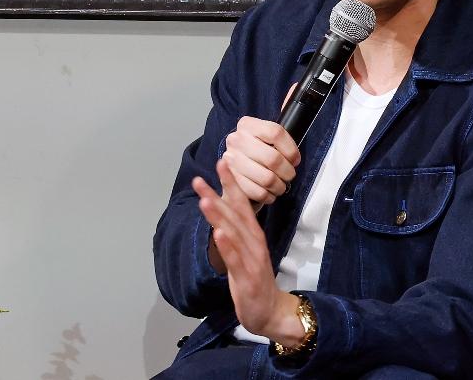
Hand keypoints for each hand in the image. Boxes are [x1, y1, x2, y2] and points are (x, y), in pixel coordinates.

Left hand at [193, 161, 305, 343]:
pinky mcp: (247, 277)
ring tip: (205, 200)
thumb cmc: (255, 278)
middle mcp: (253, 242)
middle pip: (235, 214)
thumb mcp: (246, 249)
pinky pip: (235, 259)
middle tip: (202, 176)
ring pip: (234, 233)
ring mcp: (251, 259)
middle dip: (219, 194)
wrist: (270, 310)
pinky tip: (219, 233)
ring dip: (220, 216)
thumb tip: (226, 205)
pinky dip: (227, 246)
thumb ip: (238, 228)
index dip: (231, 183)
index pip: (241, 203)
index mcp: (252, 234)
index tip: (221, 161)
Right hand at [222, 116, 300, 207]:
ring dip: (279, 186)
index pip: (277, 132)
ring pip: (267, 178)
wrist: (236, 171)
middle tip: (289, 175)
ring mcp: (231, 160)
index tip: (296, 158)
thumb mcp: (272, 131)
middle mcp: (236, 140)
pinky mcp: (230, 180)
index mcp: (247, 124)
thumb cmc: (260, 150)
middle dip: (287, 171)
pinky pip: (257, 192)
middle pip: (273, 158)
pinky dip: (268, 195)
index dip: (291, 149)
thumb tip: (296, 86)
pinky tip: (269, 191)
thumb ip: (285, 111)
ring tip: (280, 184)